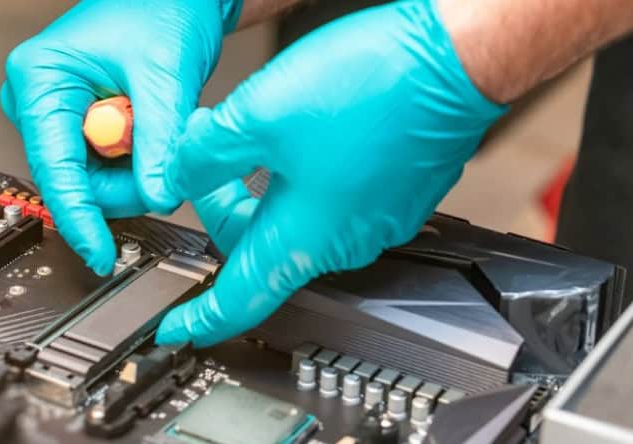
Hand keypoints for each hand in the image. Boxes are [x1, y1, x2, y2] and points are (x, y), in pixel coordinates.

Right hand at [1, 0, 240, 274]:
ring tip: (163, 126)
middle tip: (167, 156)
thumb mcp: (165, 75)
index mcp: (39, 79)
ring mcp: (56, 114)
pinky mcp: (78, 124)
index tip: (100, 254)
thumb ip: (160, 141)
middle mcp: (37, 99)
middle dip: (126, 181)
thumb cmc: (161, 7)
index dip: (79, 217)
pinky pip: (106, 166)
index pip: (54, 168)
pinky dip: (137, 161)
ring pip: (95, 179)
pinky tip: (154, 131)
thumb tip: (158, 195)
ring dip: (136, 169)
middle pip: (76, 180)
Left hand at [156, 0, 506, 346]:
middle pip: (262, 249)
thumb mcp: (258, 115)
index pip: (239, 300)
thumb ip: (204, 155)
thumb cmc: (377, 87)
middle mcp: (344, 241)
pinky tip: (301, 130)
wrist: (455, 58)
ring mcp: (376, 219)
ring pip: (297, 220)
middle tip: (205, 164)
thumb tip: (178, 176)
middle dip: (223, 210)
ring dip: (261, 186)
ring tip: (253, 132)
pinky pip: (332, 200)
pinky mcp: (396, 193)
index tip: (178, 327)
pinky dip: (301, 175)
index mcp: (304, 239)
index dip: (201, 317)